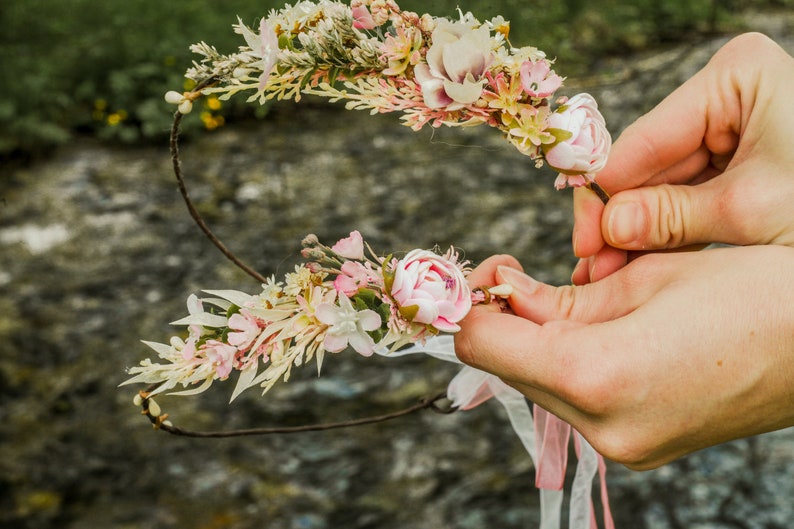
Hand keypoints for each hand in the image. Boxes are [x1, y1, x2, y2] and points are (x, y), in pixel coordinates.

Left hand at [455, 248, 793, 469]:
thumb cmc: (752, 294)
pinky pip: (575, 400)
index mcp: (595, 376)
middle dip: (503, 320)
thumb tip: (504, 297)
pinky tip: (596, 329)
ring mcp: (622, 447)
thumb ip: (558, 297)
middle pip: (506, 368)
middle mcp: (600, 428)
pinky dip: (569, 362)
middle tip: (518, 273)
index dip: (471, 305)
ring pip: (538, 384)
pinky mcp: (639, 447)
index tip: (484, 273)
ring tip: (573, 297)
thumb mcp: (643, 278)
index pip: (482, 345)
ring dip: (536, 341)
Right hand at [571, 33, 793, 284]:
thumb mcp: (751, 210)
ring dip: (637, 231)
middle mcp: (728, 96)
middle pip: (651, 163)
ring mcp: (732, 125)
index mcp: (736, 79)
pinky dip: (666, 231)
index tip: (586, 241)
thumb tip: (609, 229)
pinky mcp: (737, 157)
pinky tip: (638, 261)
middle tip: (593, 266)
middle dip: (621, 219)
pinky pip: (687, 194)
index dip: (607, 195)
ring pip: (664, 183)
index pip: (646, 140)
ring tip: (608, 274)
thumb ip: (671, 216)